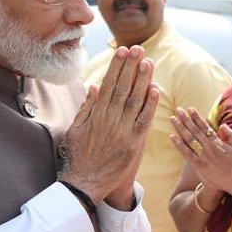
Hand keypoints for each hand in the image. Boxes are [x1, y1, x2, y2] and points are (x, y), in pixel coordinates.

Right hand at [62, 46, 159, 205]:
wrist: (86, 182)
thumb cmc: (80, 155)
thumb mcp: (76, 129)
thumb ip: (86, 107)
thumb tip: (95, 85)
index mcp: (96, 113)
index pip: (109, 84)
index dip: (117, 66)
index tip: (123, 51)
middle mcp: (110, 119)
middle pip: (123, 87)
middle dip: (131, 66)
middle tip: (138, 48)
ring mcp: (123, 130)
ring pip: (135, 100)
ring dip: (142, 79)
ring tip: (148, 61)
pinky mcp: (134, 143)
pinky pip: (144, 119)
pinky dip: (150, 104)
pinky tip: (155, 88)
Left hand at [170, 108, 231, 196]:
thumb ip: (230, 133)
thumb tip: (221, 125)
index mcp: (217, 142)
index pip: (204, 126)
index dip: (196, 117)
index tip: (190, 109)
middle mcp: (208, 147)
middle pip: (194, 130)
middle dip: (185, 119)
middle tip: (178, 109)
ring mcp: (202, 156)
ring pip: (188, 139)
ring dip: (179, 128)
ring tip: (173, 118)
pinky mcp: (198, 165)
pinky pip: (186, 153)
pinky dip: (179, 144)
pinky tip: (172, 137)